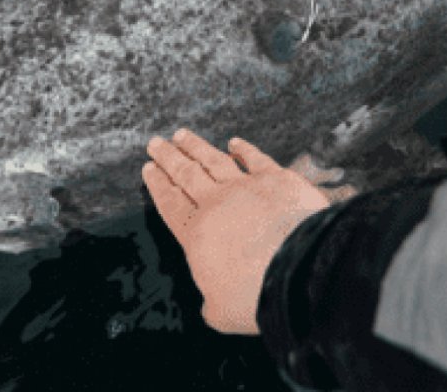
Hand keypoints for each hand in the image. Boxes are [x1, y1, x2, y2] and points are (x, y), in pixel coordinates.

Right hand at [142, 128, 355, 335]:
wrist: (297, 267)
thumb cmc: (254, 295)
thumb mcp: (220, 312)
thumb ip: (210, 303)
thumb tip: (210, 303)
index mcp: (196, 233)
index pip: (170, 203)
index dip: (157, 185)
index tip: (148, 168)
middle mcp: (216, 203)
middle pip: (186, 175)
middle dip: (169, 158)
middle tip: (155, 142)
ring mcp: (245, 186)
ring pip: (213, 160)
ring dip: (196, 147)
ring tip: (182, 135)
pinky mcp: (276, 178)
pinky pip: (255, 158)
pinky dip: (243, 148)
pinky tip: (234, 141)